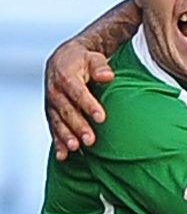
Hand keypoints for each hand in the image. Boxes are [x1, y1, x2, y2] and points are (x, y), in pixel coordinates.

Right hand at [45, 40, 113, 160]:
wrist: (62, 60)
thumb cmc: (83, 59)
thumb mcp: (93, 57)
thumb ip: (100, 66)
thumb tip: (107, 76)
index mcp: (66, 76)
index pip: (78, 93)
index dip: (89, 105)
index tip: (101, 118)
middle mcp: (55, 91)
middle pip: (67, 111)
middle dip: (79, 126)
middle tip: (91, 140)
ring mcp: (52, 103)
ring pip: (58, 122)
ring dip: (66, 136)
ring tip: (76, 148)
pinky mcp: (52, 112)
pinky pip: (53, 128)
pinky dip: (57, 142)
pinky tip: (63, 155)